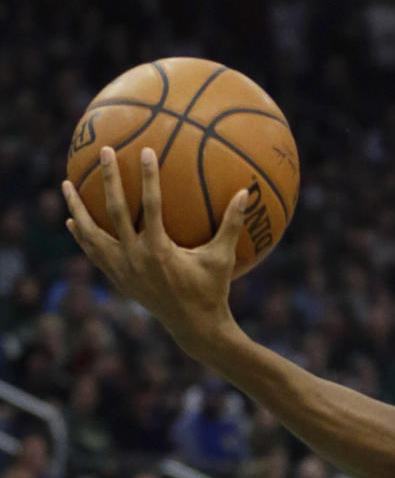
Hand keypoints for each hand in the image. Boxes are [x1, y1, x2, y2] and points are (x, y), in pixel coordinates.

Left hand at [62, 146, 247, 354]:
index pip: (149, 205)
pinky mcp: (117, 278)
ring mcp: (121, 269)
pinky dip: (82, 236)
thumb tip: (246, 192)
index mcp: (158, 249)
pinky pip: (93, 252)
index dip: (147, 177)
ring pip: (91, 234)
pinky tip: (73, 222)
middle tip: (104, 152)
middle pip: (114, 211)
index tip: (144, 150)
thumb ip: (232, 223)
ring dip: (78, 208)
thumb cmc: (212, 289)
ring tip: (66, 184)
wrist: (193, 327)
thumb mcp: (223, 256)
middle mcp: (134, 257)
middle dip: (110, 179)